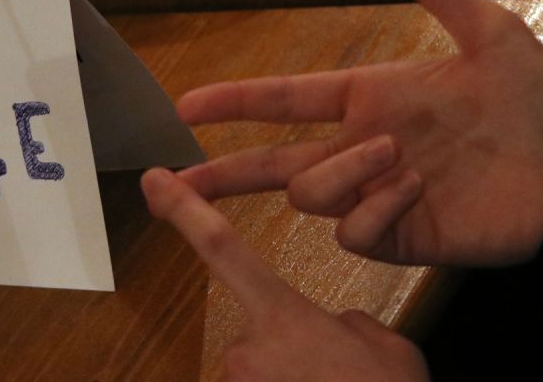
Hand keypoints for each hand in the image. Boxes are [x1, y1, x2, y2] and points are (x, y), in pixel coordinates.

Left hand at [141, 168, 429, 380]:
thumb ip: (349, 323)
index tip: (154, 181)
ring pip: (262, 370)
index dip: (185, 211)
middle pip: (257, 329)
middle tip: (334, 375)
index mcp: (283, 318)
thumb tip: (334, 327)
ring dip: (295, 379)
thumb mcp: (387, 347)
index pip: (222, 248)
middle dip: (293, 349)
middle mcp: (246, 353)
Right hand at [175, 0, 542, 266]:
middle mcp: (359, 149)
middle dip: (220, 173)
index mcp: (366, 98)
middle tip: (174, 181)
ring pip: (310, 196)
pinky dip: (377, 209)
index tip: (184, 105)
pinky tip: (417, 187)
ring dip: (344, 172)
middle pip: (269, 166)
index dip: (232, 101)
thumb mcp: (490, 35)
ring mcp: (376, 196)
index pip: (281, 100)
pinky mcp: (401, 237)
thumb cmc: (532, 101)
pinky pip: (354, 234)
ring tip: (399, 153)